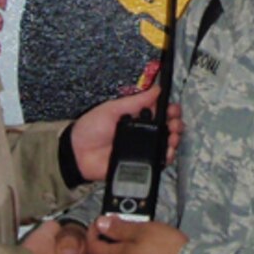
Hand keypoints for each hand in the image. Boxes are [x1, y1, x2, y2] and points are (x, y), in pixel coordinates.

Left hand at [67, 83, 184, 183]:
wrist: (77, 154)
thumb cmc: (91, 128)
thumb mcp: (113, 109)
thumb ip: (136, 101)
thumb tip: (157, 89)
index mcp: (137, 116)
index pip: (160, 111)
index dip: (170, 110)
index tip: (174, 110)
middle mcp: (142, 132)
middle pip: (167, 128)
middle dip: (176, 125)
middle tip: (174, 125)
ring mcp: (142, 149)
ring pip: (166, 144)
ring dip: (174, 140)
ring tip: (172, 138)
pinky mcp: (140, 164)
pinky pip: (157, 162)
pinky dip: (166, 158)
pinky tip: (166, 152)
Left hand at [86, 215, 185, 253]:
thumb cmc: (167, 248)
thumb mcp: (142, 230)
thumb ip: (119, 228)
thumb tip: (100, 224)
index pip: (93, 248)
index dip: (92, 233)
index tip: (100, 222)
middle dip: (100, 244)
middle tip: (110, 229)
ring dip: (114, 252)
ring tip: (126, 237)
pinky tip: (140, 251)